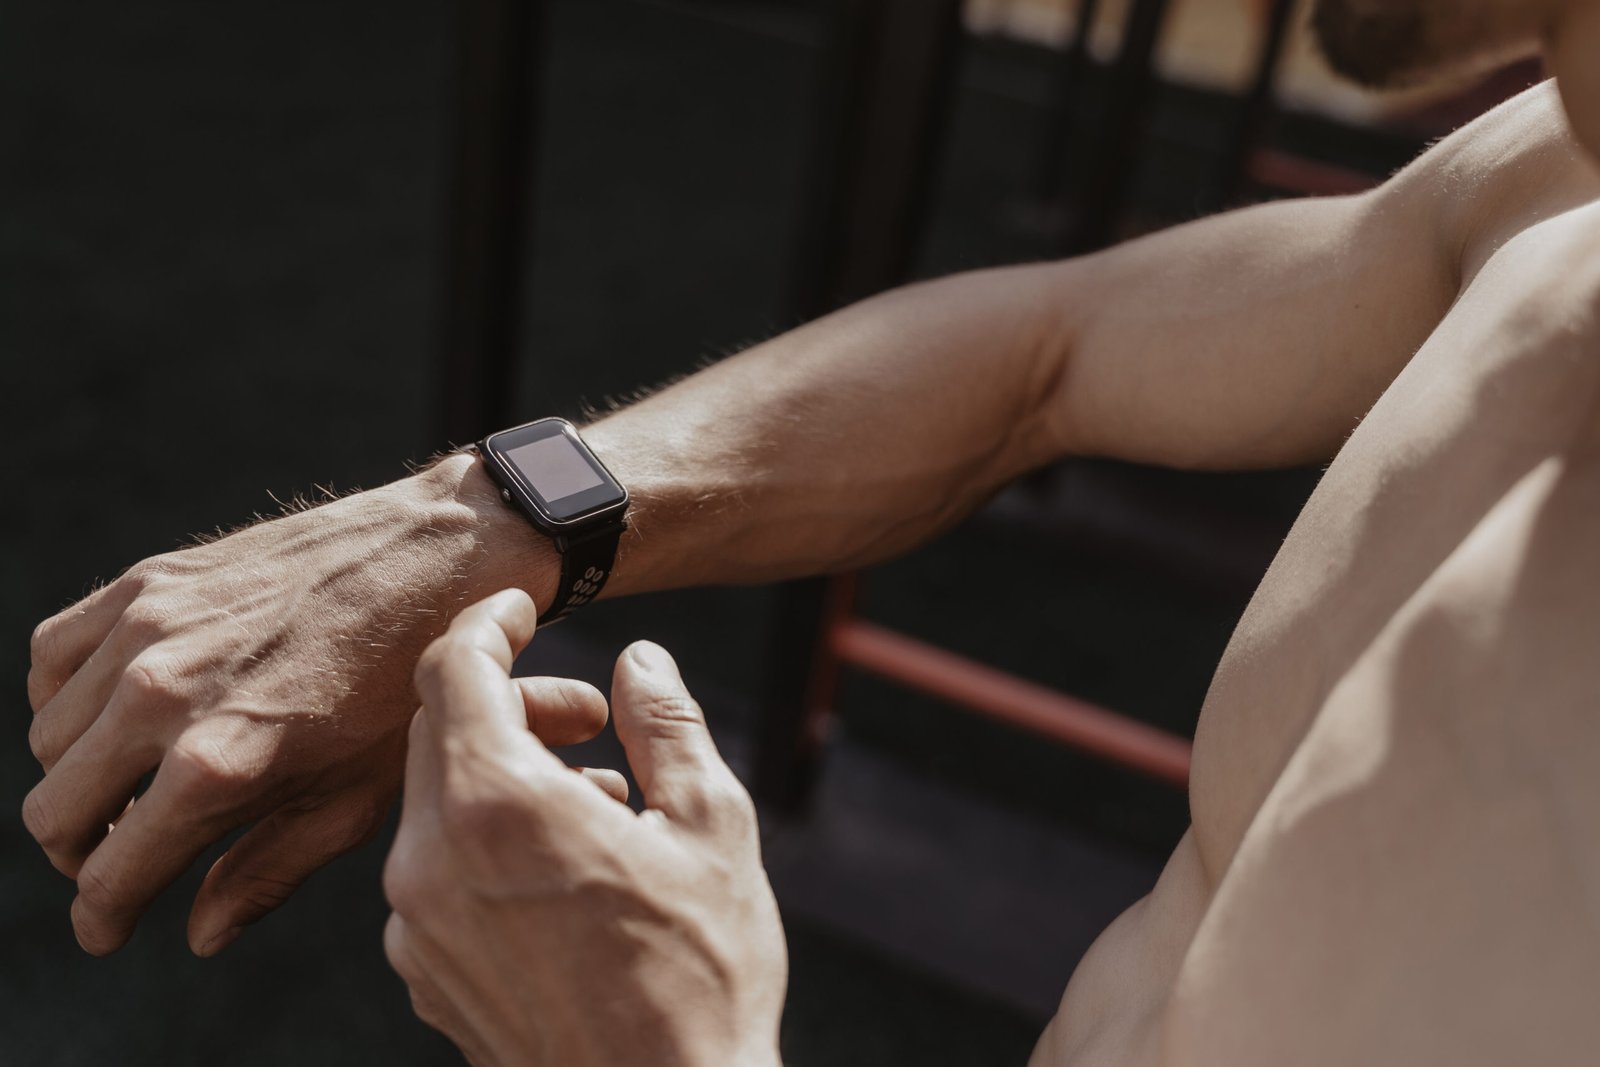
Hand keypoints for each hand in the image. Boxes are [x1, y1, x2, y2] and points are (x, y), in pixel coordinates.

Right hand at [23, 457, 558, 954]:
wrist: (437, 561)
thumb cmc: (409, 687)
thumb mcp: (356, 799)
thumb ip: (269, 871)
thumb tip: (201, 934)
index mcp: (217, 767)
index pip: (107, 878)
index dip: (103, 917)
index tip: (109, 927)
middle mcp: (162, 699)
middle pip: (53, 815)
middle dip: (81, 853)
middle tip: (124, 854)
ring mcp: (146, 632)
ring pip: (48, 739)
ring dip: (78, 775)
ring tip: (136, 782)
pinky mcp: (146, 581)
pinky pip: (52, 655)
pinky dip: (67, 695)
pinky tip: (118, 710)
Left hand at [382, 590, 786, 1066]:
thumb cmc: (700, 978)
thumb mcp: (710, 828)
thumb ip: (666, 725)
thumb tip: (642, 659)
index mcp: (496, 807)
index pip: (454, 668)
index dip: (490, 622)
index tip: (525, 606)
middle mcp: (429, 861)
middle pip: (439, 731)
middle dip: (510, 702)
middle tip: (592, 720)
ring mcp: (416, 927)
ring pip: (438, 802)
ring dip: (506, 775)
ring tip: (601, 807)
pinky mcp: (425, 974)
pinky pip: (437, 871)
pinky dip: (488, 842)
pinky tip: (568, 875)